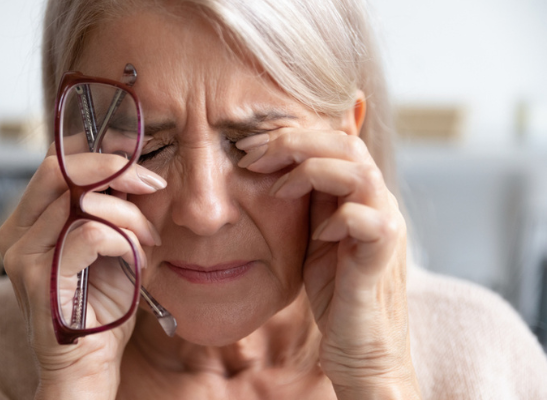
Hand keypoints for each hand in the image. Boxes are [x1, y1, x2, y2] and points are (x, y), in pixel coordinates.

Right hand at [0, 145, 165, 398]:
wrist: (88, 367)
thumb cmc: (101, 307)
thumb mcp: (111, 246)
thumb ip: (112, 209)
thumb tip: (134, 169)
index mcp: (30, 221)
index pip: (56, 163)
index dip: (97, 152)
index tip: (136, 158)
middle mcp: (16, 233)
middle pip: (58, 168)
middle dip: (114, 168)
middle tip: (152, 183)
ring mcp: (22, 254)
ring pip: (80, 200)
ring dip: (129, 215)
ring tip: (149, 240)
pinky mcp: (38, 277)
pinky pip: (90, 233)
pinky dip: (124, 240)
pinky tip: (138, 260)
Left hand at [237, 130, 420, 398]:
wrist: (361, 346)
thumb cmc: (336, 291)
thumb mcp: (313, 235)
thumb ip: (307, 200)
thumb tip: (272, 165)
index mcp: (361, 193)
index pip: (333, 139)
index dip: (290, 136)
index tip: (248, 146)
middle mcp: (379, 201)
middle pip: (346, 143)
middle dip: (292, 142)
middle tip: (251, 155)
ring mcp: (385, 226)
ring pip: (358, 171)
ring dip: (310, 171)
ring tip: (276, 188)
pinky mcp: (383, 256)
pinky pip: (366, 219)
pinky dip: (337, 218)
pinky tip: (317, 233)